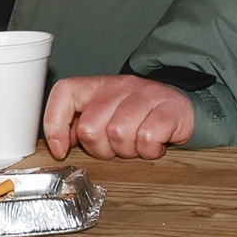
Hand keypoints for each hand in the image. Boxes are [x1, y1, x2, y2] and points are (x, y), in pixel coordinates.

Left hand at [43, 75, 194, 160]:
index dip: (56, 122)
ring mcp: (147, 93)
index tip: (62, 148)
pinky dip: (149, 151)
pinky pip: (148, 138)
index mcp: (100, 86)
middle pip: (91, 126)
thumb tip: (58, 146)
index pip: (66, 91)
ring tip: (136, 146)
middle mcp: (121, 85)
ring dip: (127, 150)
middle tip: (115, 148)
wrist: (181, 111)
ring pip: (119, 133)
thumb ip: (81, 126)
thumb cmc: (139, 118)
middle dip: (100, 149)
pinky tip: (153, 146)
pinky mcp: (170, 107)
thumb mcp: (106, 117)